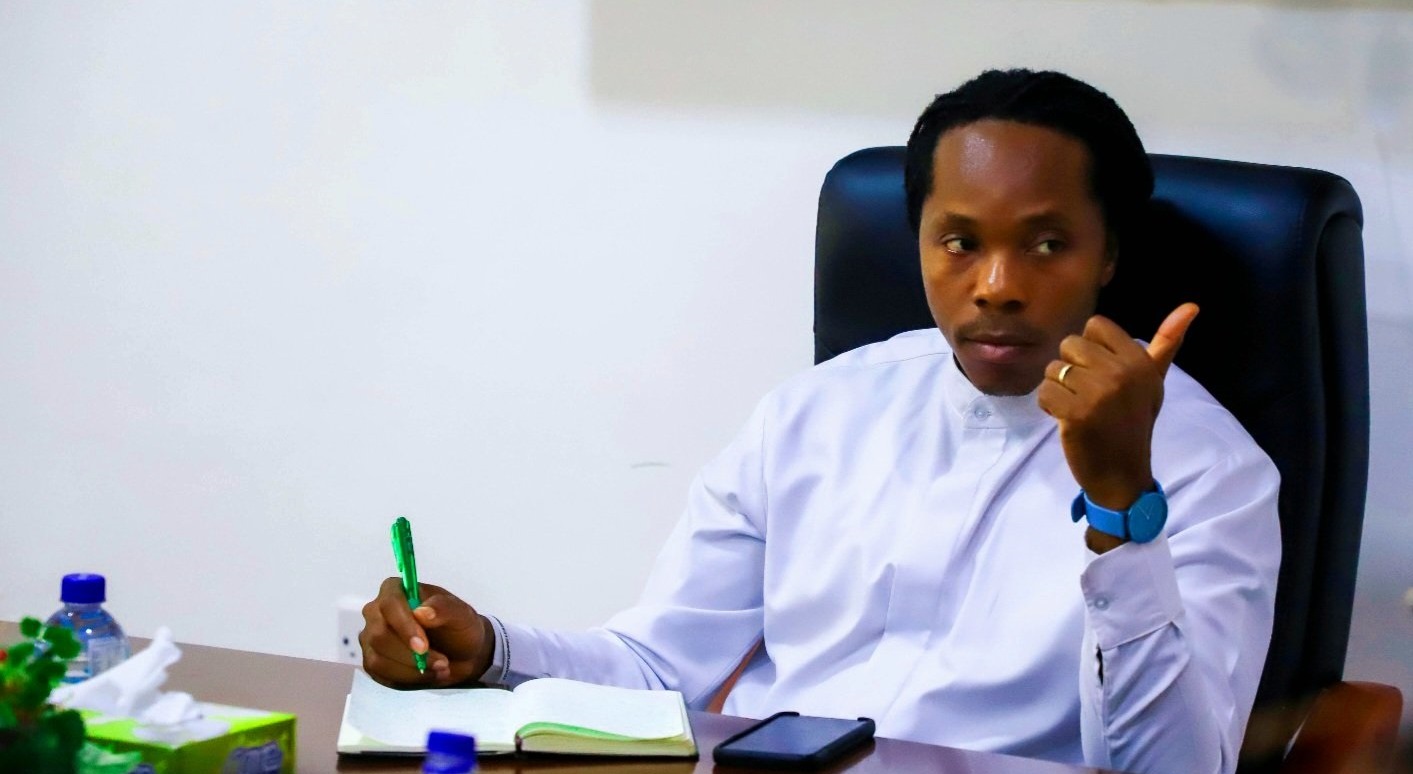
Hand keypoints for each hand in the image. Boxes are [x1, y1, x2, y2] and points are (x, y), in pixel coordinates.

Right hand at [359, 577, 494, 687]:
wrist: (462, 654)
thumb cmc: (459, 627)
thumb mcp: (461, 615)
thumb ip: (444, 608)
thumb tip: (421, 612)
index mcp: (395, 590)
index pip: (389, 605)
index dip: (404, 627)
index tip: (423, 647)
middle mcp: (376, 612)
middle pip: (379, 635)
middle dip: (410, 655)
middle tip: (442, 663)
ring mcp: (371, 638)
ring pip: (377, 658)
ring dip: (411, 669)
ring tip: (441, 669)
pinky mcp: (373, 662)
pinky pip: (381, 675)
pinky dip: (407, 679)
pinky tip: (428, 675)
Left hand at [1037, 303, 1198, 542]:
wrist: (1122, 474)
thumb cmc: (1133, 423)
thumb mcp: (1152, 382)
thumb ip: (1166, 343)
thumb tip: (1191, 306)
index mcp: (1140, 361)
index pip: (1095, 325)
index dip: (1090, 349)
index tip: (1101, 374)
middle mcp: (1122, 373)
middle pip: (1070, 344)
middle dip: (1071, 369)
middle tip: (1088, 395)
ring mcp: (1099, 394)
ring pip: (1053, 368)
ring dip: (1058, 389)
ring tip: (1077, 407)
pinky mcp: (1075, 413)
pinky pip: (1043, 391)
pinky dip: (1048, 406)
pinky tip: (1066, 419)